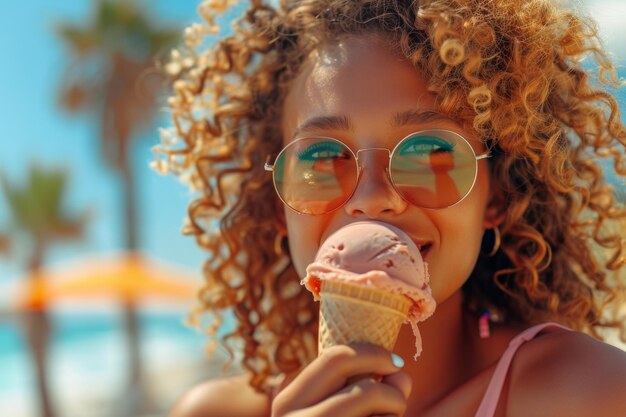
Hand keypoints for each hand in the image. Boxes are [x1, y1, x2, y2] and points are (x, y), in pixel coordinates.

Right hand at [271, 344, 411, 416]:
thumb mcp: (337, 413)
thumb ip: (367, 394)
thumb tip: (403, 375)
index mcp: (287, 402)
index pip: (334, 358)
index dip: (372, 353)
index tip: (395, 362)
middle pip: (355, 378)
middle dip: (386, 379)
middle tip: (402, 387)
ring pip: (369, 400)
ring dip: (393, 405)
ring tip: (394, 415)